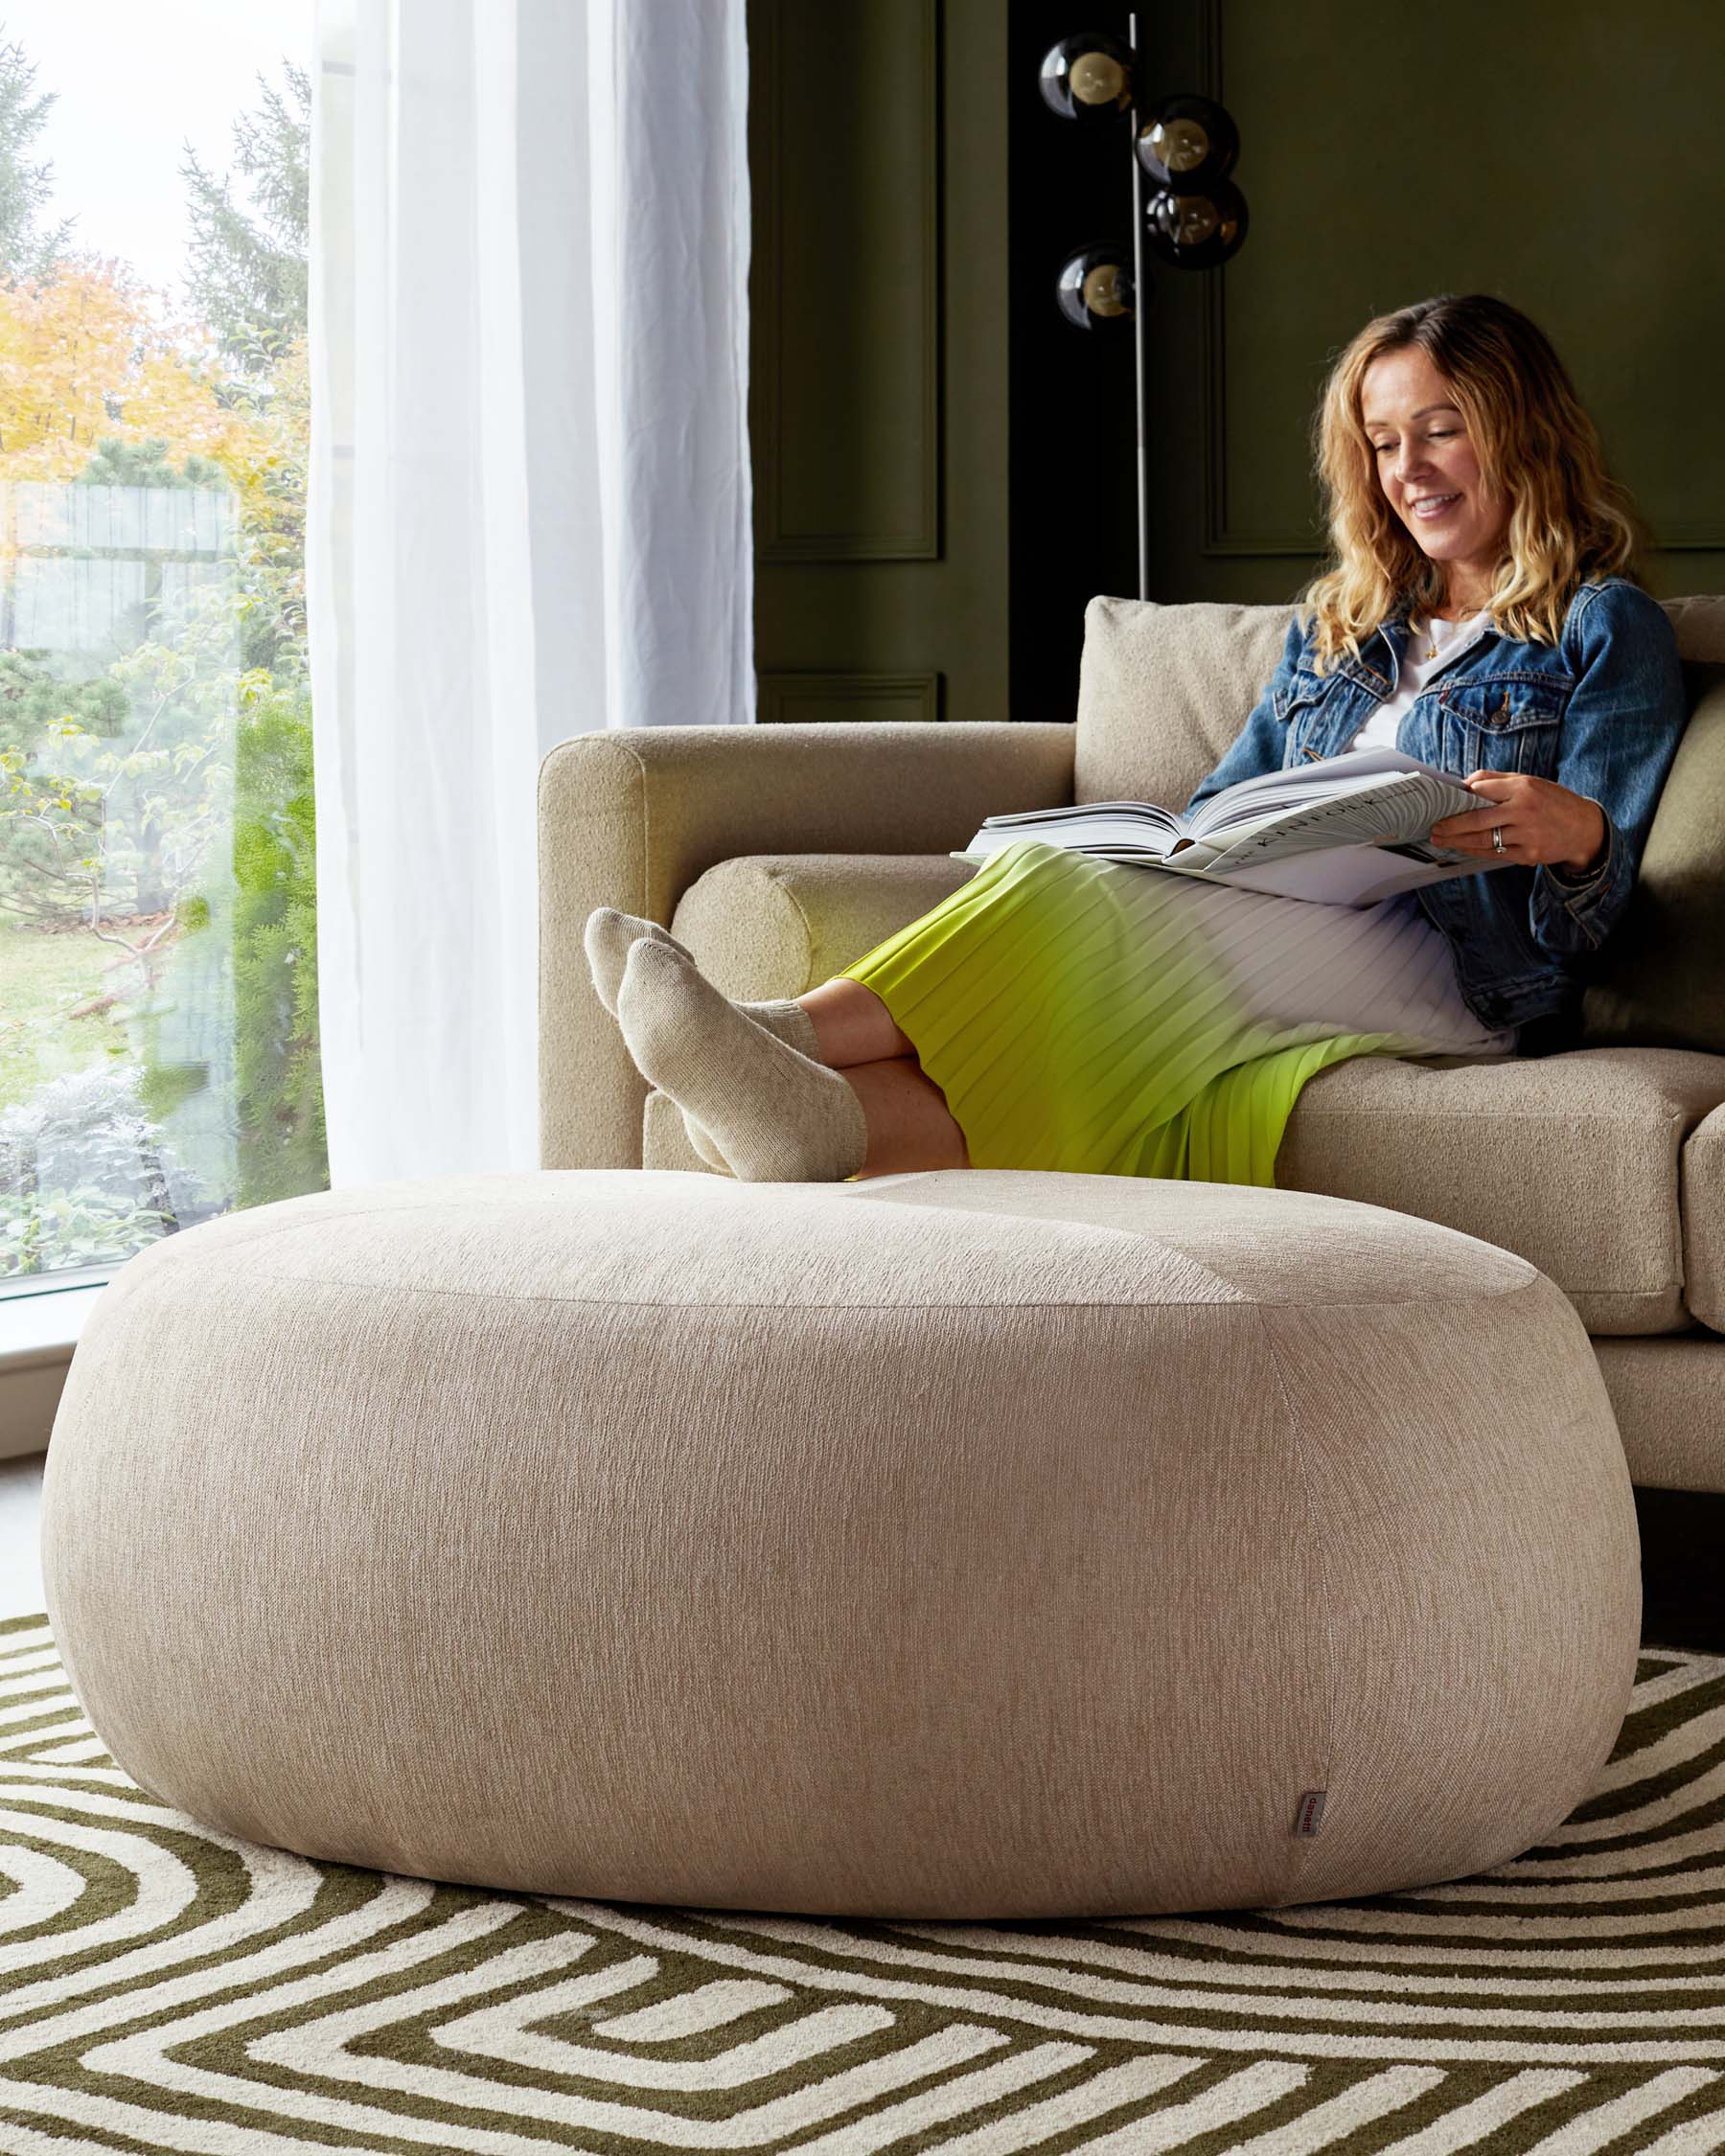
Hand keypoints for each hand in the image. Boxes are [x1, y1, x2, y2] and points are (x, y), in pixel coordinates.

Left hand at [1427, 771, 1607, 873]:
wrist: (1583, 828)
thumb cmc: (1552, 802)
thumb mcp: (1529, 782)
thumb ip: (1497, 780)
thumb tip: (1465, 783)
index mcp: (1523, 788)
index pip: (1482, 789)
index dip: (1460, 796)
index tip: (1443, 801)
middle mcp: (1524, 811)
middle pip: (1477, 818)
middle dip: (1451, 824)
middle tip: (1434, 827)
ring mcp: (1526, 835)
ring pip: (1483, 839)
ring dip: (1457, 841)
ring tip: (1440, 839)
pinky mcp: (1528, 854)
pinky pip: (1494, 853)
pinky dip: (1475, 850)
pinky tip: (1461, 847)